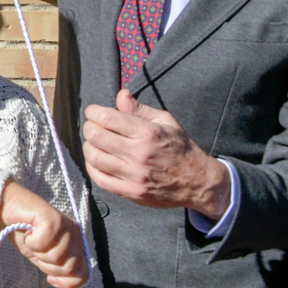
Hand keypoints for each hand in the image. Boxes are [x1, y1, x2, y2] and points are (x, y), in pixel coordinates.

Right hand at [0, 178, 89, 287]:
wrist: (7, 208)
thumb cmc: (24, 233)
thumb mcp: (43, 258)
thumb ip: (58, 270)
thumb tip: (68, 282)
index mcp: (76, 245)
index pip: (83, 275)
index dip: (67, 283)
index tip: (50, 278)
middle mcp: (75, 233)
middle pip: (69, 268)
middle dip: (47, 265)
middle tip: (37, 250)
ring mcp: (66, 225)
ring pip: (57, 257)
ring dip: (38, 252)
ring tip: (32, 239)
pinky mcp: (54, 218)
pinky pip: (45, 243)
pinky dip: (32, 241)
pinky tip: (29, 232)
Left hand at [82, 90, 231, 217]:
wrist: (198, 182)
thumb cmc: (181, 148)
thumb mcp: (166, 122)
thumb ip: (140, 109)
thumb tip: (121, 94)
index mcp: (147, 133)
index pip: (107, 117)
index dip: (94, 112)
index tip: (94, 112)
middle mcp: (139, 154)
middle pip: (95, 136)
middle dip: (89, 127)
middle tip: (94, 126)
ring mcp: (134, 175)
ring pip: (93, 157)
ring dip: (89, 146)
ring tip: (96, 143)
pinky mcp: (131, 192)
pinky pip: (99, 179)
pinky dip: (92, 167)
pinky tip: (98, 160)